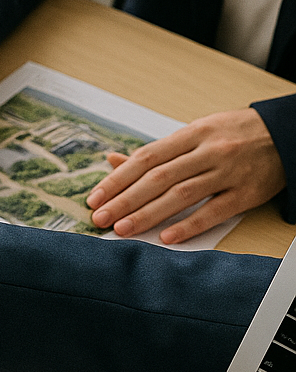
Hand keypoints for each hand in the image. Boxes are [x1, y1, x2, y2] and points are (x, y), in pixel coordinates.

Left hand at [85, 108, 284, 243]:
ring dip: (148, 214)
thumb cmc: (232, 135)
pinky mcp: (247, 193)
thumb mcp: (194, 133)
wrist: (288, 133)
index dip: (117, 180)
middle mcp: (208, 151)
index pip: (145, 159)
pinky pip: (215, 211)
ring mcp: (229, 172)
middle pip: (159, 178)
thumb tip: (112, 161)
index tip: (94, 198)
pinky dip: (189, 225)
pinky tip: (166, 238)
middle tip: (100, 218)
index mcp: (191, 133)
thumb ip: (156, 152)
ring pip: (182, 195)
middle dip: (125, 200)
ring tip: (122, 229)